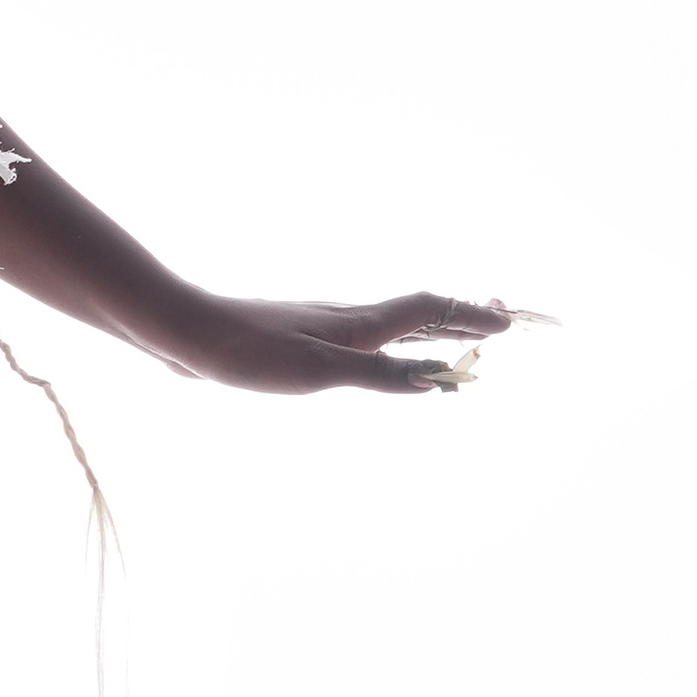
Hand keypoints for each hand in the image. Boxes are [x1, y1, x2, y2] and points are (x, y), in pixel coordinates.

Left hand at [164, 292, 514, 396]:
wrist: (185, 331)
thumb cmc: (250, 352)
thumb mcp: (320, 372)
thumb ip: (379, 376)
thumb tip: (437, 383)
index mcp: (359, 324)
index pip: (430, 312)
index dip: (471, 318)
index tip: (511, 324)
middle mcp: (347, 318)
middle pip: (418, 314)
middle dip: (462, 319)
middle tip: (502, 320)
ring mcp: (322, 326)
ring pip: (391, 323)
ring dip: (430, 328)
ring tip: (456, 336)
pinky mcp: (298, 338)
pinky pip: (364, 336)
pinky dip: (392, 341)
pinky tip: (379, 352)